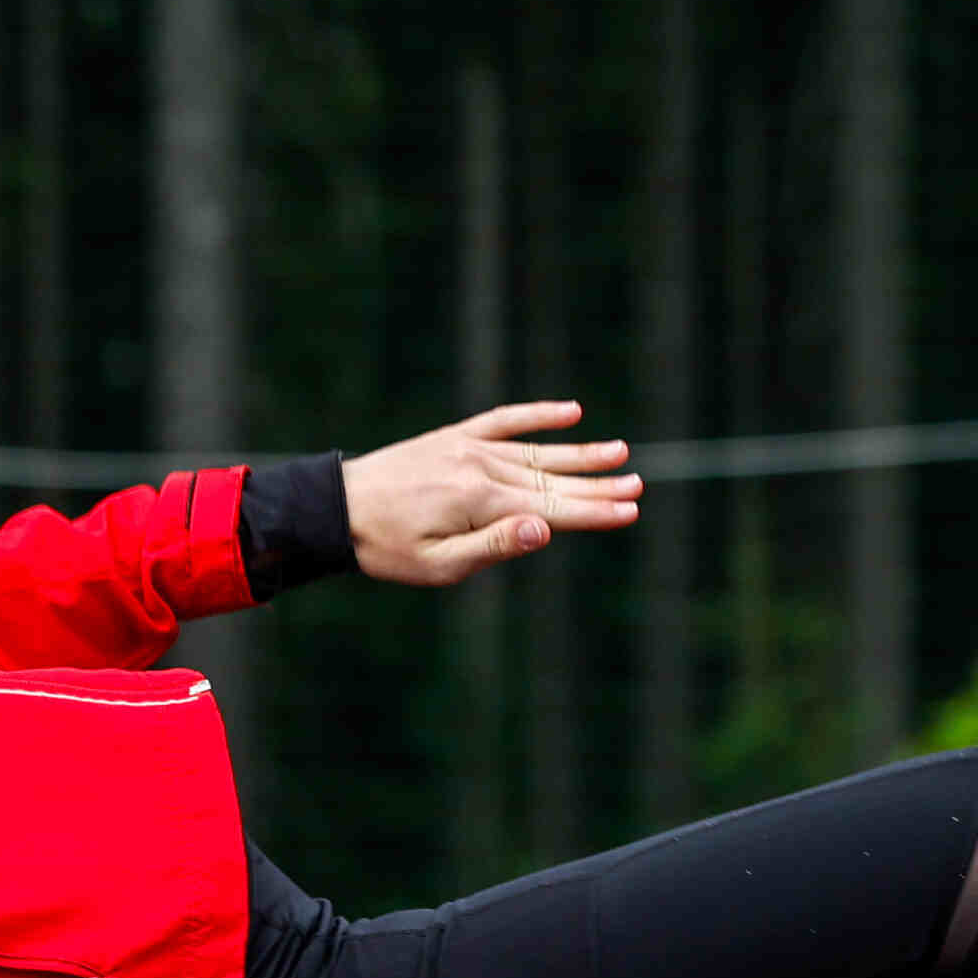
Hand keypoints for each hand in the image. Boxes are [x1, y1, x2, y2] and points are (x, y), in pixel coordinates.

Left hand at [341, 401, 642, 587]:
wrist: (339, 508)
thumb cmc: (388, 549)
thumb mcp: (439, 566)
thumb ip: (493, 547)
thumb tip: (543, 529)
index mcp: (481, 502)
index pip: (553, 508)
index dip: (595, 511)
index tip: (631, 510)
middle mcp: (481, 467)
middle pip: (553, 479)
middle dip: (599, 484)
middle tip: (639, 486)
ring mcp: (469, 447)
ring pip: (537, 451)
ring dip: (581, 453)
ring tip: (621, 452)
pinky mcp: (456, 437)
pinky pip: (504, 420)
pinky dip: (538, 415)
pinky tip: (571, 412)